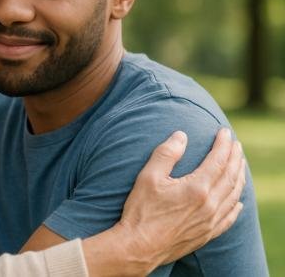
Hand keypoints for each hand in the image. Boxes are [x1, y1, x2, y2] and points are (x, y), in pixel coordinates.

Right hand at [117, 128, 244, 273]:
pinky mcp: (207, 234)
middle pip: (230, 176)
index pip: (218, 161)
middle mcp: (210, 205)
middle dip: (235, 157)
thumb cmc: (141, 211)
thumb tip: (181, 135)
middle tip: (236, 144)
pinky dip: (236, 206)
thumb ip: (166, 154)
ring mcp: (211, 221)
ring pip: (234, 195)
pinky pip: (230, 218)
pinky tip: (238, 201)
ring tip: (240, 165)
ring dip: (239, 177)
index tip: (224, 132)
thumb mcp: (148, 177)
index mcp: (197, 188)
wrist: (139, 247)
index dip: (223, 145)